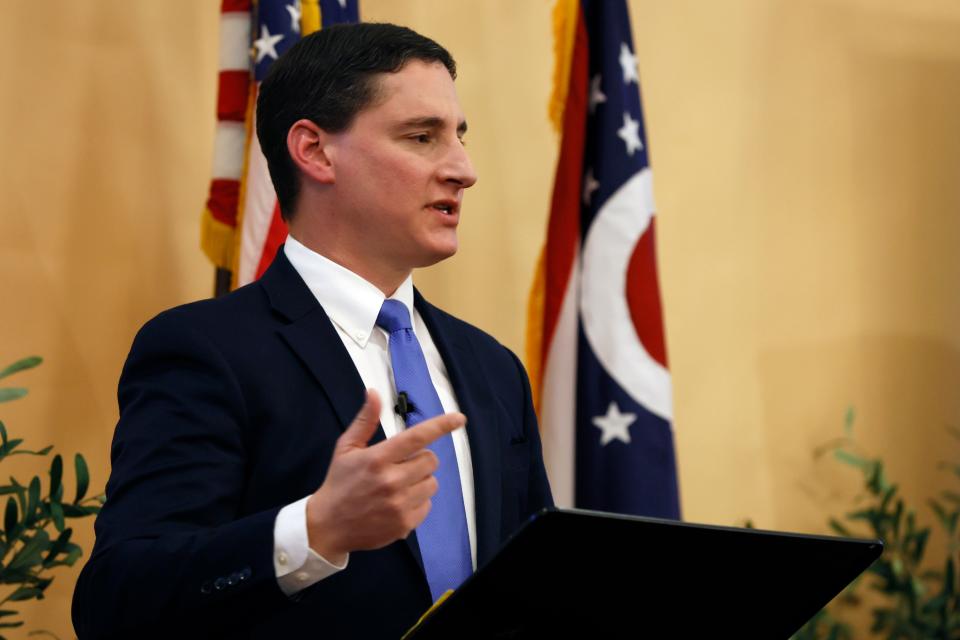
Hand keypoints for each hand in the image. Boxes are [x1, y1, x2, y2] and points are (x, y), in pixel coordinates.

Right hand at [305, 389, 465, 563]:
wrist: (328, 526)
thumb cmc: (339, 482)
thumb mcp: (346, 448)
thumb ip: (365, 421)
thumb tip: (374, 393)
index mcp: (378, 458)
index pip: (417, 437)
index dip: (441, 426)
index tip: (459, 419)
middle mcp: (391, 481)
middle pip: (430, 460)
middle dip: (420, 459)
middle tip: (401, 465)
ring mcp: (399, 504)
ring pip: (432, 483)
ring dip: (420, 481)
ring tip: (398, 485)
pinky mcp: (404, 524)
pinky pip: (427, 505)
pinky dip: (417, 502)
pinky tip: (397, 503)